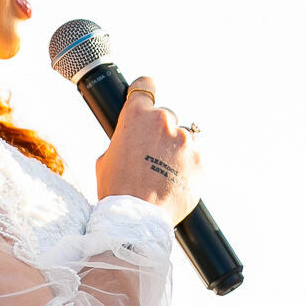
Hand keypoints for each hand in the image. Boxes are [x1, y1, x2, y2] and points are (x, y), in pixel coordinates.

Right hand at [95, 75, 199, 222]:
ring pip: (182, 139)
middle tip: (151, 154)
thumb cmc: (117, 190)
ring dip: (174, 151)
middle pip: (165, 117)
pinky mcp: (199, 161)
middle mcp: (164, 122)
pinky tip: (173, 184)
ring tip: (162, 175)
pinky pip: (193, 159)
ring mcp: (186, 141)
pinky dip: (186, 168)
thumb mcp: (106, 158)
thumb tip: (133, 142)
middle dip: (159, 131)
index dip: (146, 90)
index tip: (147, 95)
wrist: (136, 220)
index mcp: (137, 116)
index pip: (146, 86)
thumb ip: (123, 140)